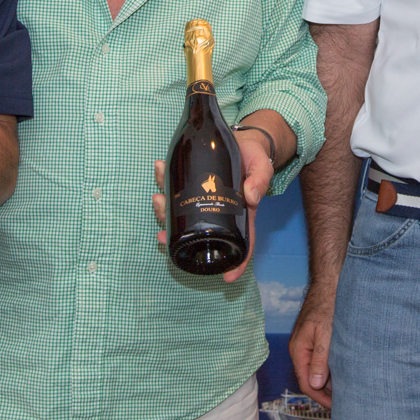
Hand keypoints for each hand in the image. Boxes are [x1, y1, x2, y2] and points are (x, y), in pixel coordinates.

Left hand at [151, 125, 270, 285]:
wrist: (245, 140)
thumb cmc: (256, 158)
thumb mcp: (262, 167)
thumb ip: (260, 180)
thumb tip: (252, 196)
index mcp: (238, 215)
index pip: (239, 245)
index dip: (235, 265)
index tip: (227, 278)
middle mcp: (217, 212)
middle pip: (197, 233)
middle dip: (176, 236)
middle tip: (163, 232)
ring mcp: (202, 198)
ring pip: (180, 213)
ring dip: (164, 210)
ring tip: (157, 198)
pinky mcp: (193, 182)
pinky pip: (176, 187)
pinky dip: (164, 181)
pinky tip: (160, 170)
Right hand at [289, 284, 336, 406]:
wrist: (330, 283)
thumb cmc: (327, 304)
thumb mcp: (325, 333)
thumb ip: (320, 358)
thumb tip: (315, 384)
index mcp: (298, 350)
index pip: (306, 382)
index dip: (320, 397)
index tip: (335, 406)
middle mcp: (300, 349)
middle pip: (310, 378)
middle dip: (325, 392)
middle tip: (343, 402)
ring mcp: (307, 344)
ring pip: (316, 369)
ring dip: (329, 381)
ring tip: (346, 390)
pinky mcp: (316, 339)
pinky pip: (321, 360)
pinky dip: (330, 368)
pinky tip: (343, 372)